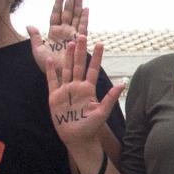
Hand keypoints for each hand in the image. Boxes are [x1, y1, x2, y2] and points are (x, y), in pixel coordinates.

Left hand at [27, 0, 88, 79]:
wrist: (58, 74)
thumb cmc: (48, 65)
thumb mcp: (37, 50)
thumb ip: (35, 37)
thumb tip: (30, 25)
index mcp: (53, 32)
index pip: (55, 14)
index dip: (58, 4)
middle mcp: (64, 32)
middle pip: (67, 13)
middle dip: (70, 1)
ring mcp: (72, 35)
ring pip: (75, 17)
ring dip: (78, 6)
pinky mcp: (78, 40)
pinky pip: (82, 27)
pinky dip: (84, 18)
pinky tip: (86, 9)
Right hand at [46, 34, 122, 153]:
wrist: (77, 137)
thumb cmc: (91, 126)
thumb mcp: (102, 111)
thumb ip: (110, 97)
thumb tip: (123, 83)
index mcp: (89, 89)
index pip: (93, 69)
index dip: (96, 57)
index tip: (100, 43)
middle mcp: (77, 87)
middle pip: (79, 65)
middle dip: (81, 51)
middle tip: (82, 35)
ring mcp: (66, 90)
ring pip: (66, 69)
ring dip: (68, 57)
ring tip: (69, 43)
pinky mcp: (55, 96)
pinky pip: (52, 81)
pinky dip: (51, 70)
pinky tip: (50, 59)